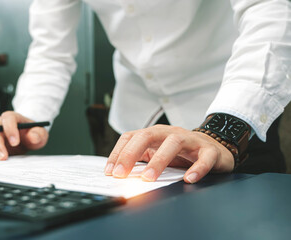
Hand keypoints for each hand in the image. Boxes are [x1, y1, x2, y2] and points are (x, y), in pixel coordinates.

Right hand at [0, 111, 48, 159]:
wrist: (26, 138)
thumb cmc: (32, 134)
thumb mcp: (40, 134)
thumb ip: (38, 135)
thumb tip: (32, 137)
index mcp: (12, 117)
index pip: (8, 118)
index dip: (10, 129)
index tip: (15, 142)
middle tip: (4, 157)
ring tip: (1, 156)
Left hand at [104, 125, 234, 182]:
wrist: (216, 148)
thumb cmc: (181, 153)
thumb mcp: (157, 154)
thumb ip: (140, 161)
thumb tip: (118, 176)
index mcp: (154, 134)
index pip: (130, 137)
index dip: (118, 153)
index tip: (110, 171)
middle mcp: (170, 133)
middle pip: (147, 136)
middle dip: (131, 154)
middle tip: (121, 174)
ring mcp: (190, 140)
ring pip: (173, 143)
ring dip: (159, 160)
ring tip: (149, 178)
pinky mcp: (210, 151)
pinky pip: (205, 157)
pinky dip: (197, 168)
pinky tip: (188, 179)